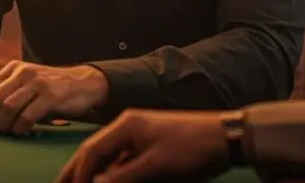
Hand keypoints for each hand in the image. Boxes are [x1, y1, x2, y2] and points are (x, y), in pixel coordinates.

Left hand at [0, 61, 107, 134]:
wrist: (82, 83)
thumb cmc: (49, 88)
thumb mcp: (26, 83)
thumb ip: (8, 92)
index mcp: (13, 68)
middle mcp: (23, 72)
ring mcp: (38, 83)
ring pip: (8, 106)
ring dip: (4, 124)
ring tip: (7, 131)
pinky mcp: (52, 95)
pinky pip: (28, 115)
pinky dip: (21, 127)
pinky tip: (22, 131)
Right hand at [56, 110, 228, 182]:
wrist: (227, 136)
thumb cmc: (191, 148)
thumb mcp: (156, 166)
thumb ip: (123, 176)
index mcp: (125, 126)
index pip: (92, 150)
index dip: (78, 172)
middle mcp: (128, 127)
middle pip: (95, 150)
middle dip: (77, 169)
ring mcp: (141, 135)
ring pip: (109, 156)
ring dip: (94, 172)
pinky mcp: (152, 145)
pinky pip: (124, 159)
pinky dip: (112, 172)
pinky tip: (108, 181)